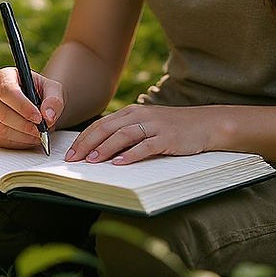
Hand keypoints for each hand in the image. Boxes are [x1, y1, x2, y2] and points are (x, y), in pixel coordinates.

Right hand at [0, 67, 65, 149]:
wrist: (35, 103)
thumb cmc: (42, 93)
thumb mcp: (53, 90)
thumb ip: (54, 100)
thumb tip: (47, 116)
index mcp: (4, 76)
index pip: (7, 91)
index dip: (23, 107)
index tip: (39, 117)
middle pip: (2, 113)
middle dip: (25, 125)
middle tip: (41, 130)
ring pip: (1, 129)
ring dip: (23, 136)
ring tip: (38, 134)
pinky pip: (0, 140)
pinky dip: (18, 143)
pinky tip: (29, 138)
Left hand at [64, 104, 215, 164]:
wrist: (205, 124)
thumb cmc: (173, 128)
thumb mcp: (147, 125)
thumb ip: (127, 132)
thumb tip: (100, 149)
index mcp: (131, 112)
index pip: (101, 125)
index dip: (83, 138)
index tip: (70, 153)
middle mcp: (139, 115)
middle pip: (107, 128)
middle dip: (87, 144)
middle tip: (74, 160)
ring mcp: (153, 126)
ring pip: (123, 135)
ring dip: (105, 148)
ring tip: (92, 161)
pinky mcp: (167, 137)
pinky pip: (145, 146)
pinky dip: (130, 155)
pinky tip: (119, 163)